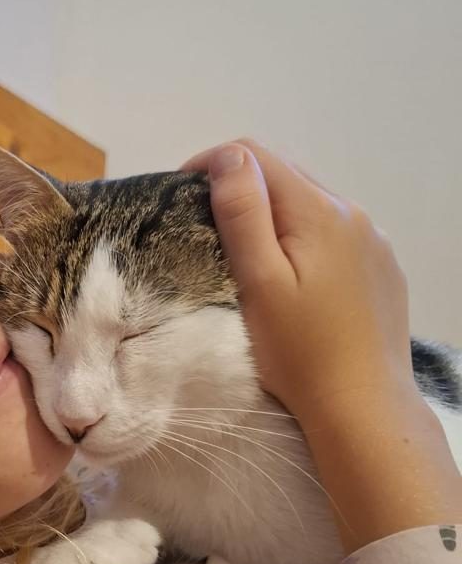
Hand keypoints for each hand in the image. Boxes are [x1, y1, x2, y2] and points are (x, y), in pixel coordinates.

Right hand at [181, 140, 461, 551]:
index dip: (211, 165)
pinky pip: (335, 232)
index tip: (180, 196)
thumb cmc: (300, 352)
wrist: (363, 407)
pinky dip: (304, 237)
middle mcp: (352, 213)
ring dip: (274, 212)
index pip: (255, 156)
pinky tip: (293, 276)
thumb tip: (227, 158)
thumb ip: (243, 214)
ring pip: (311, 203)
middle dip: (241, 187)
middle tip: (204, 225)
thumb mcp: (259, 282)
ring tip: (244, 252)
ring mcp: (373, 240)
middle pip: (286, 174)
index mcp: (318, 210)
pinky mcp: (382, 267)